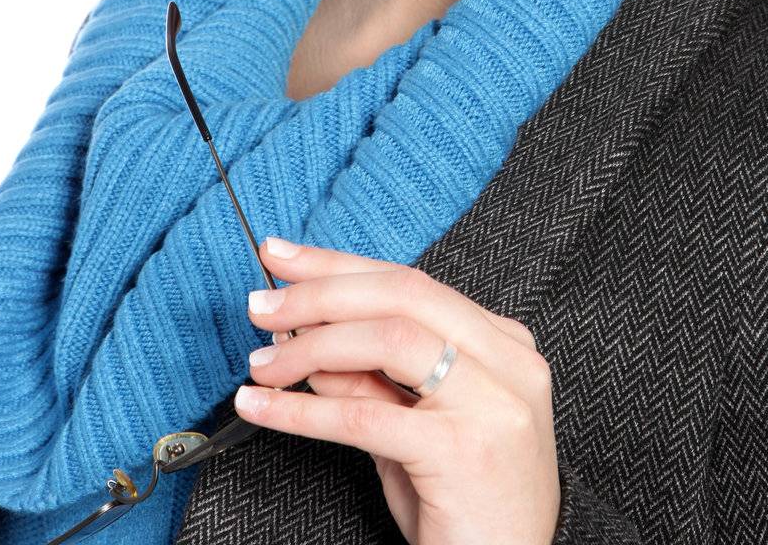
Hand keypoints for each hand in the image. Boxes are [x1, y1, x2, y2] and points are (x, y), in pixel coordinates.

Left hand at [235, 236, 561, 544]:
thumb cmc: (465, 510)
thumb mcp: (412, 432)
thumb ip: (368, 381)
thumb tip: (302, 337)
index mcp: (503, 344)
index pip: (410, 282)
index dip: (338, 265)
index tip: (282, 258)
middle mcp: (508, 363)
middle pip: (401, 294)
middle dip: (320, 292)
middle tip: (260, 305)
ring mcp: (493, 404)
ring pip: (389, 339)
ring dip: (311, 345)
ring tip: (262, 363)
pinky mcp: (464, 452)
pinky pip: (366, 416)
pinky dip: (303, 410)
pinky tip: (261, 408)